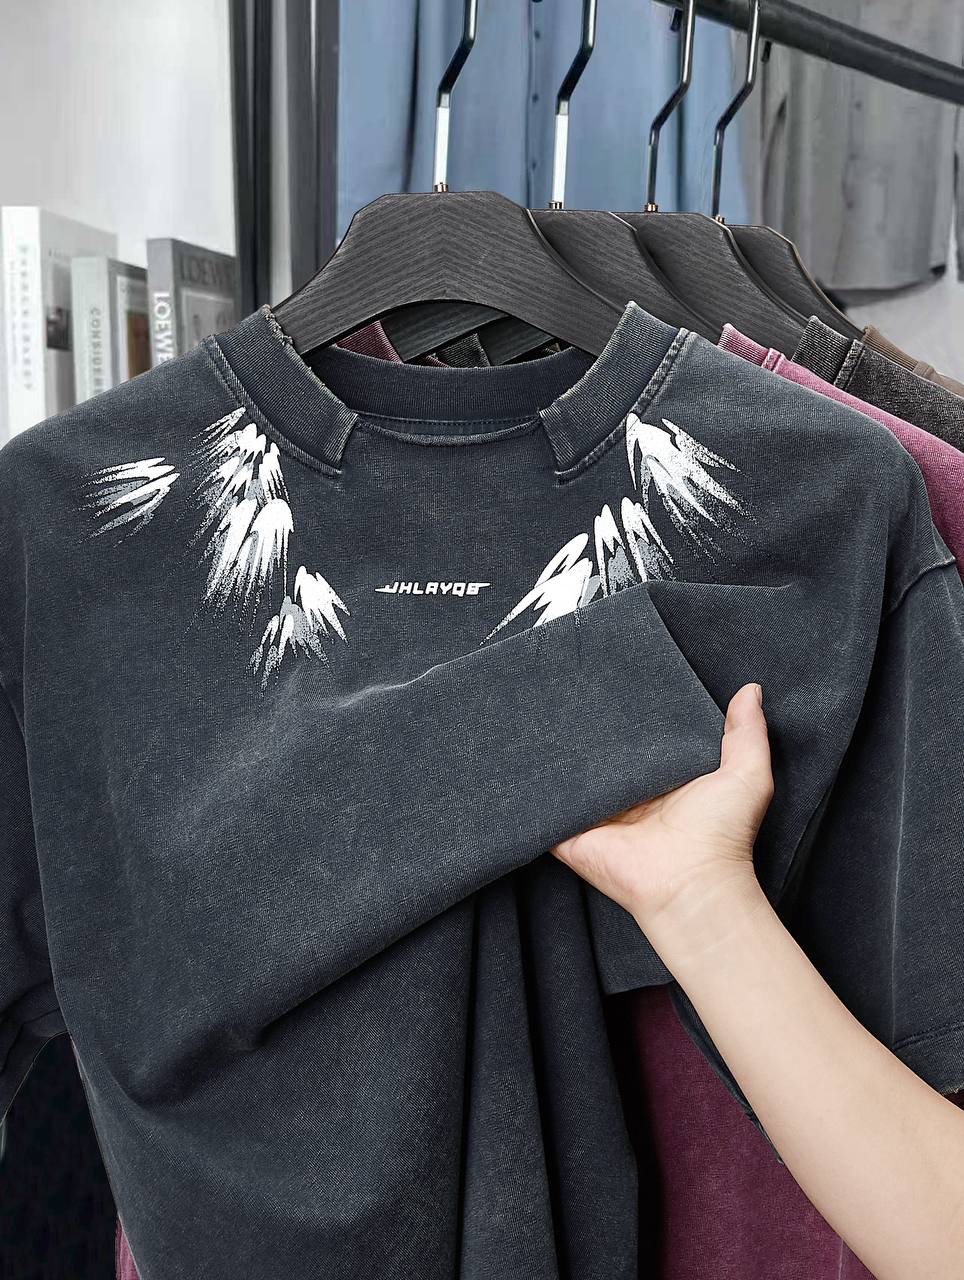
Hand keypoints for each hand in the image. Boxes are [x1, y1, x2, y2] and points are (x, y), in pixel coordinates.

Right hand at [551, 683, 773, 947]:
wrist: (689, 884)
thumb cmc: (722, 835)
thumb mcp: (747, 773)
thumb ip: (747, 731)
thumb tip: (750, 689)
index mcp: (663, 779)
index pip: (642, 738)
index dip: (634, 710)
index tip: (622, 675)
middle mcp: (627, 794)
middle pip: (601, 753)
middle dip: (590, 726)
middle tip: (577, 684)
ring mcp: (595, 813)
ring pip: (569, 774)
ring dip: (556, 751)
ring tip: (540, 711)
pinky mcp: (568, 830)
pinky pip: (542, 805)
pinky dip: (529, 786)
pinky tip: (519, 754)